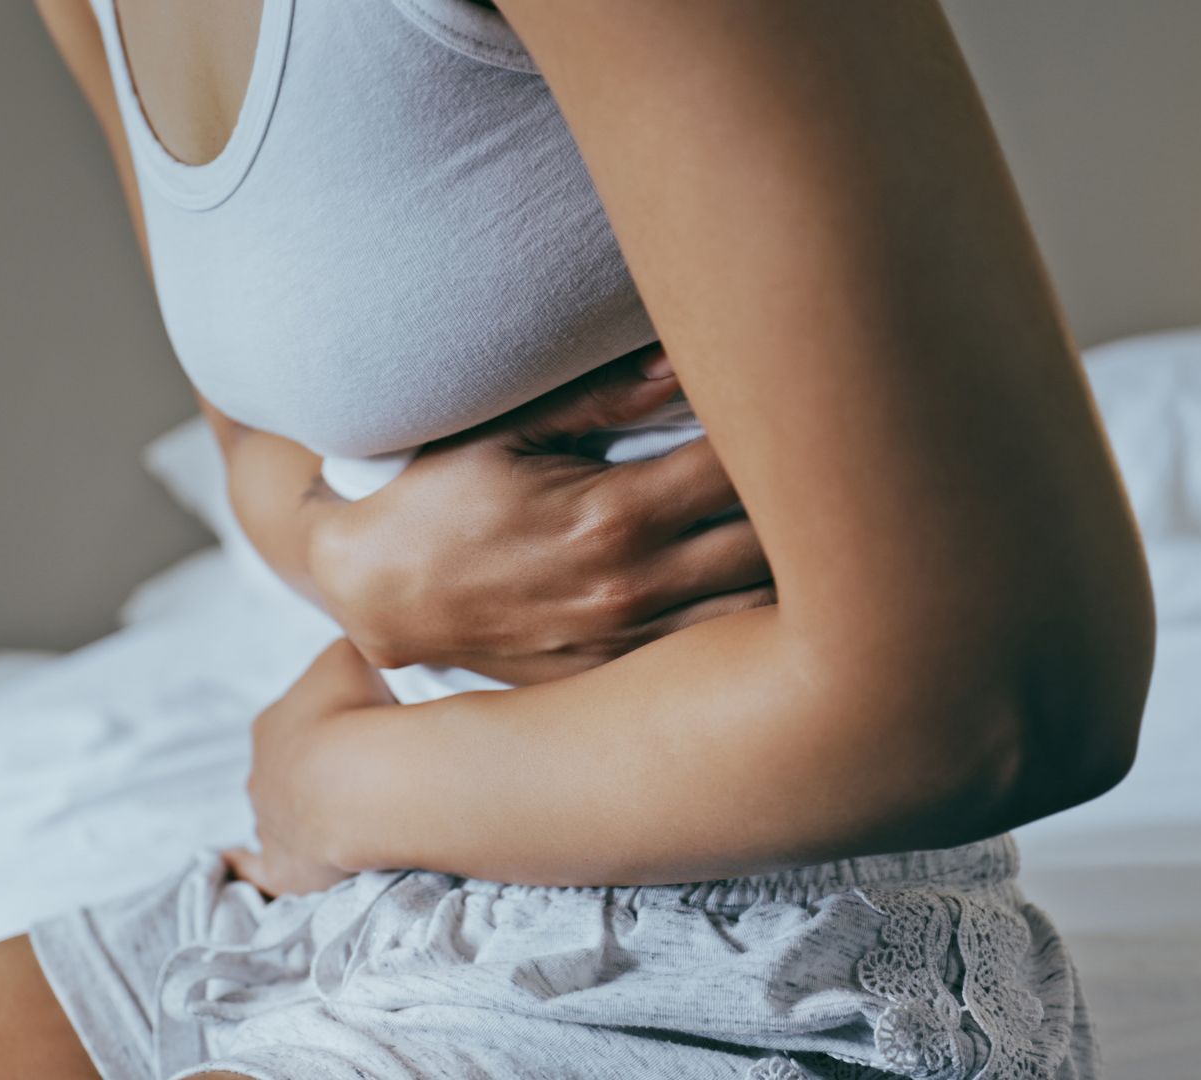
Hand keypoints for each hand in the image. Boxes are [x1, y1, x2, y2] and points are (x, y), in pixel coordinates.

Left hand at [229, 639, 392, 897]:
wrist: (360, 779)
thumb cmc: (354, 711)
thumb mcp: (350, 656)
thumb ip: (345, 655)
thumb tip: (354, 662)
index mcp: (272, 723)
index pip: (296, 722)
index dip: (329, 725)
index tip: (361, 729)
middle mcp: (260, 773)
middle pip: (286, 771)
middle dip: (317, 772)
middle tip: (362, 774)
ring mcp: (267, 822)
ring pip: (278, 815)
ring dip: (303, 814)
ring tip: (346, 816)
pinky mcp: (282, 868)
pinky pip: (259, 870)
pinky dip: (249, 867)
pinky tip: (241, 864)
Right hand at [307, 345, 773, 684]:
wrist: (375, 595)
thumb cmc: (438, 498)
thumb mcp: (505, 431)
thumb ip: (602, 398)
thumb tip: (686, 359)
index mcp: (613, 514)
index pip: (742, 469)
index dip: (784, 433)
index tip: (800, 405)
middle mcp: (633, 587)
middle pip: (773, 543)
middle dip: (807, 499)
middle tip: (825, 458)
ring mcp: (629, 643)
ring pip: (760, 611)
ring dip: (795, 568)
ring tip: (810, 524)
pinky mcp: (618, 677)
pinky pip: (715, 652)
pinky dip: (752, 619)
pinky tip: (764, 584)